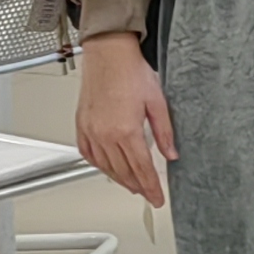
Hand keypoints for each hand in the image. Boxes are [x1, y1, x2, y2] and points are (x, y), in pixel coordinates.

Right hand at [74, 30, 175, 205]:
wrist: (108, 55)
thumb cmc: (131, 72)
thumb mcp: (158, 103)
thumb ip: (164, 132)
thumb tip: (171, 154)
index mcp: (126, 130)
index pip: (141, 168)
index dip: (151, 186)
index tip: (157, 197)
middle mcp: (105, 134)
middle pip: (123, 171)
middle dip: (138, 186)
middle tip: (149, 194)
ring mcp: (90, 131)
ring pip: (105, 166)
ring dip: (119, 179)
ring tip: (132, 186)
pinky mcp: (81, 125)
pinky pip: (89, 154)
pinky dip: (100, 166)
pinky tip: (108, 169)